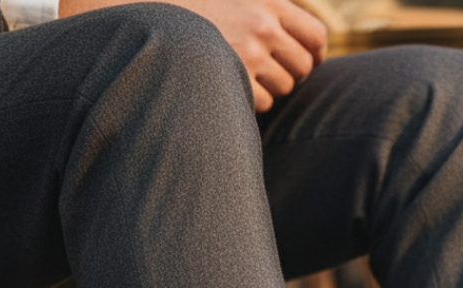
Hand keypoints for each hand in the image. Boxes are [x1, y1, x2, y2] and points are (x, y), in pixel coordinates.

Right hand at [58, 0, 328, 112]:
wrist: (147, 11)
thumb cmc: (191, 5)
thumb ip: (263, 9)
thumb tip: (303, 42)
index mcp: (268, 1)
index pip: (314, 34)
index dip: (315, 53)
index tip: (311, 60)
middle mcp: (263, 25)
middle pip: (303, 66)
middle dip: (292, 73)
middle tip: (274, 72)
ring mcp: (251, 54)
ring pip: (283, 87)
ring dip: (270, 87)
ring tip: (243, 73)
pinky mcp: (236, 79)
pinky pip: (262, 102)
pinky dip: (251, 100)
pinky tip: (230, 83)